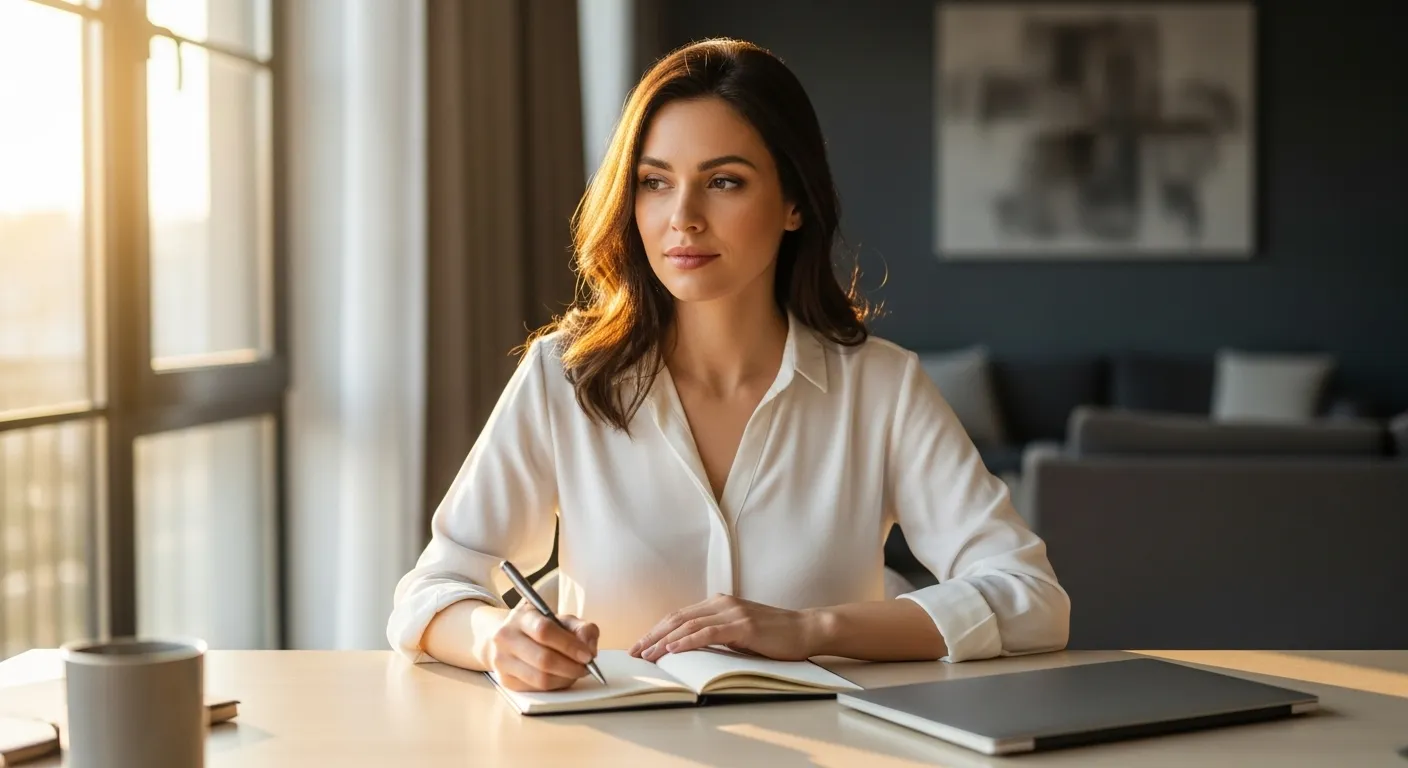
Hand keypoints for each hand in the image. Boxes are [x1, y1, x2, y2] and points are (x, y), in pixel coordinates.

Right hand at [486, 602, 599, 691]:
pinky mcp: (506, 680)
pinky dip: (555, 686)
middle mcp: (506, 638)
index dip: (569, 645)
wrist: (511, 637)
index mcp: (521, 617)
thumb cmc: (541, 627)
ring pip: (540, 679)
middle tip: (585, 668)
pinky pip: (536, 689)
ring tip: (575, 672)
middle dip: (571, 667)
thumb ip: (582, 628)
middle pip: (543, 659)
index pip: (544, 631)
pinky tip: (562, 678)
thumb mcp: (562, 620)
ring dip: (565, 679)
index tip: (587, 655)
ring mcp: (503, 661)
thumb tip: (589, 648)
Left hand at [628, 594, 823, 662]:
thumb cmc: (774, 635)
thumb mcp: (739, 633)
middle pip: (677, 618)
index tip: (640, 645)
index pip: (679, 616)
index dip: (656, 630)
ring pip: (688, 625)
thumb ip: (717, 635)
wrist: (805, 629)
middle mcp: (721, 603)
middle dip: (652, 635)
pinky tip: (673, 649)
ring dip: (664, 641)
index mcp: (719, 603)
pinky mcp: (742, 625)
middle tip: (634, 652)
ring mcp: (732, 612)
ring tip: (648, 654)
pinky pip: (708, 633)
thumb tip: (690, 649)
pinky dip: (688, 641)